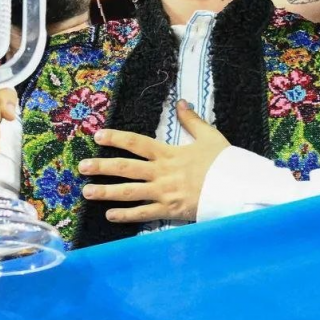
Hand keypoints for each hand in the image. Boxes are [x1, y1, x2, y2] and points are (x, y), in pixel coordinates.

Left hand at [78, 100, 229, 222]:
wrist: (237, 188)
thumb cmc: (224, 163)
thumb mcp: (210, 137)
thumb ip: (192, 121)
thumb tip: (182, 104)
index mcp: (169, 153)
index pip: (136, 143)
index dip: (115, 138)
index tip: (98, 136)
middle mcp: (162, 173)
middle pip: (125, 168)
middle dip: (101, 167)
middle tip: (81, 167)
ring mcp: (164, 193)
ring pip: (128, 192)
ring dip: (106, 192)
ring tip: (86, 192)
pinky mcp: (169, 211)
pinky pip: (143, 214)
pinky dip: (125, 216)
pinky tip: (109, 216)